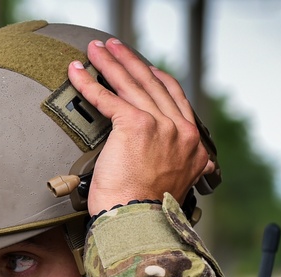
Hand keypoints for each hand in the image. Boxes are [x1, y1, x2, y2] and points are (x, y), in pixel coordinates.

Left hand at [67, 39, 214, 215]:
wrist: (139, 224)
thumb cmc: (147, 213)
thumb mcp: (177, 187)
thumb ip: (185, 169)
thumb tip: (203, 167)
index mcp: (193, 146)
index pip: (176, 99)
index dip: (157, 79)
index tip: (146, 68)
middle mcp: (181, 132)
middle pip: (153, 84)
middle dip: (131, 61)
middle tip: (115, 47)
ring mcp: (161, 126)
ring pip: (131, 84)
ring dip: (110, 63)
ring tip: (95, 50)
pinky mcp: (136, 125)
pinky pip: (108, 97)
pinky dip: (89, 83)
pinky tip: (77, 72)